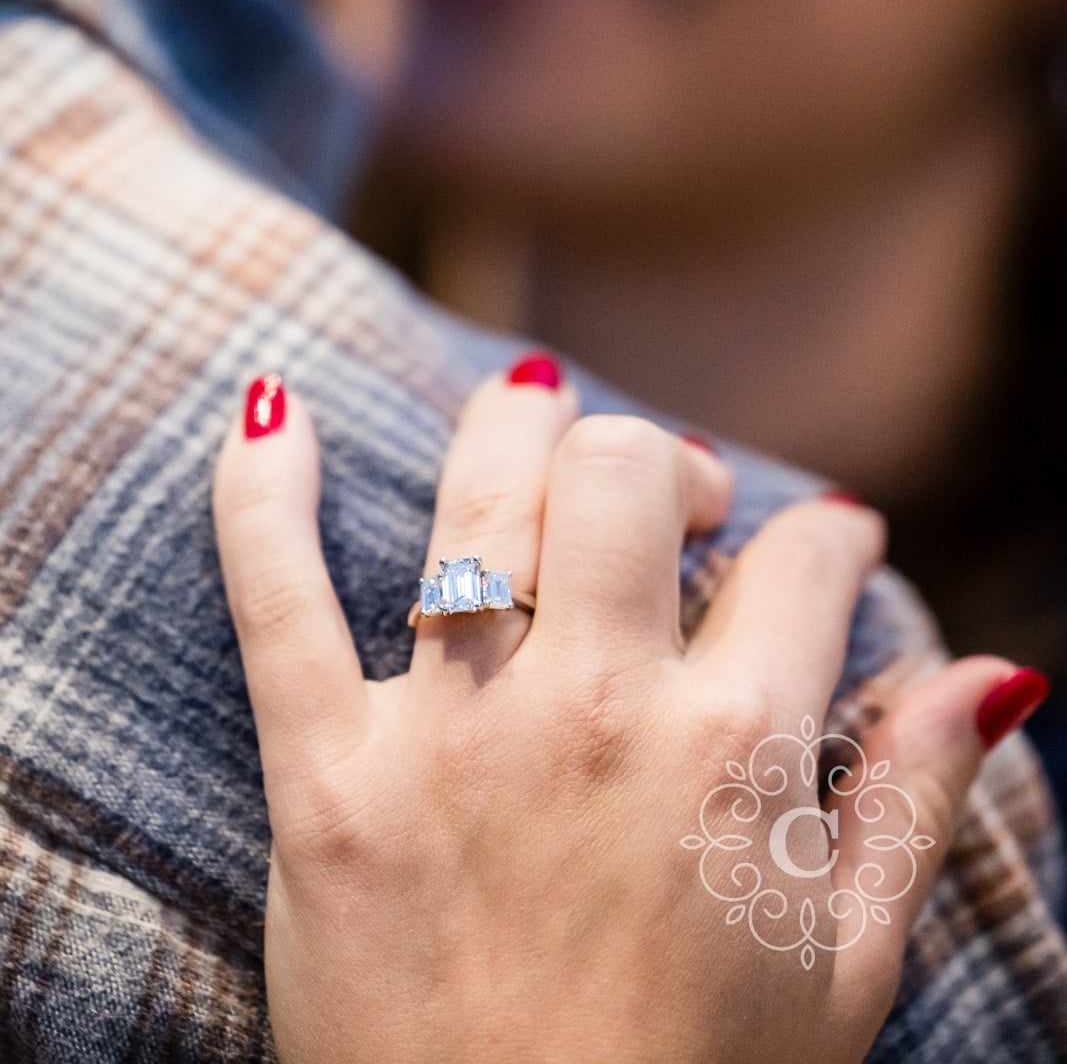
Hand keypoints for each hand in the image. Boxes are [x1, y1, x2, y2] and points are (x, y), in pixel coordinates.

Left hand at [213, 363, 1038, 1063]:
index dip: (830, 537)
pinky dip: (260, 489)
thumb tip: (994, 675)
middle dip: (664, 458)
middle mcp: (596, 712)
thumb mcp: (845, 972)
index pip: (803, 563)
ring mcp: (452, 736)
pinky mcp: (326, 780)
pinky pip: (275, 595)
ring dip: (512, 427)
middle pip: (625, 473)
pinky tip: (275, 409)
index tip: (825, 545)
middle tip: (672, 503)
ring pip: (478, 496)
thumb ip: (914, 803)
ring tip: (533, 415)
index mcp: (736, 756)